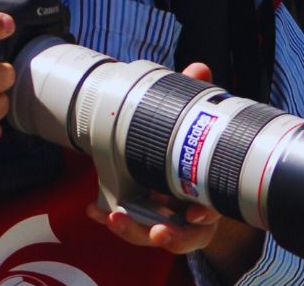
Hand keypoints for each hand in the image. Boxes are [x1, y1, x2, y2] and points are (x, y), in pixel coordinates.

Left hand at [85, 63, 263, 271]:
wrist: (183, 162)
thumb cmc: (194, 147)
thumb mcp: (195, 124)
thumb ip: (196, 99)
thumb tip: (199, 68)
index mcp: (208, 196)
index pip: (210, 212)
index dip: (204, 216)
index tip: (195, 214)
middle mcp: (190, 215)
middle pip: (184, 236)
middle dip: (170, 235)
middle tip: (157, 228)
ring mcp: (166, 220)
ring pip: (152, 235)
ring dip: (134, 230)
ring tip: (115, 218)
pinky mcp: (141, 217)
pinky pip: (126, 222)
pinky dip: (108, 214)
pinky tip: (93, 208)